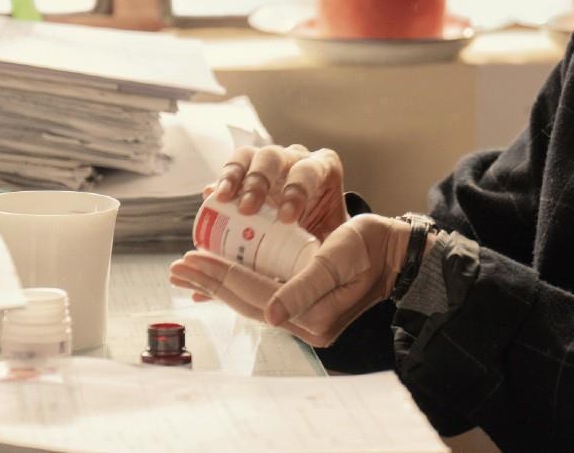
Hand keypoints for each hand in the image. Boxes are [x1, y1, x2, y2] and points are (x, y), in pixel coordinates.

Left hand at [168, 215, 410, 347]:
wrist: (396, 255)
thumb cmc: (369, 250)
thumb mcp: (335, 261)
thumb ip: (302, 288)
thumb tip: (271, 315)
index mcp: (310, 317)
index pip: (253, 293)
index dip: (220, 275)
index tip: (190, 258)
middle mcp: (304, 323)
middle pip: (245, 301)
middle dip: (210, 282)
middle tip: (176, 266)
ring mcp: (303, 317)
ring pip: (250, 300)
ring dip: (219, 284)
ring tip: (189, 272)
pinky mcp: (304, 306)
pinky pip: (262, 296)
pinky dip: (239, 284)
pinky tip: (221, 277)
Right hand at [206, 143, 346, 240]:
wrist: (312, 229)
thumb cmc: (325, 233)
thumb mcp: (332, 240)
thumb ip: (326, 254)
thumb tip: (312, 283)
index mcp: (322, 168)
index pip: (309, 172)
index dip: (296, 191)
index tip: (286, 219)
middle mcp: (293, 158)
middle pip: (273, 157)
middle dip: (259, 181)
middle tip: (248, 208)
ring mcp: (267, 162)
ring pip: (247, 157)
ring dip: (233, 176)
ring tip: (221, 198)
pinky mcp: (245, 171)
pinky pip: (230, 170)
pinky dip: (219, 183)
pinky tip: (209, 198)